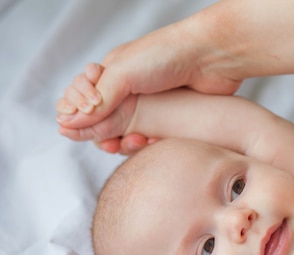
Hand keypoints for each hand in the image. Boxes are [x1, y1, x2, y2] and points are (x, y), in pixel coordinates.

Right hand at [56, 12, 241, 139]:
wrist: (212, 58)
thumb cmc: (166, 56)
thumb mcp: (123, 74)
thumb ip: (98, 101)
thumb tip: (67, 123)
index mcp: (111, 73)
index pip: (82, 100)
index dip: (79, 115)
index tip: (82, 125)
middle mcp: (128, 89)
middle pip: (103, 122)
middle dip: (103, 136)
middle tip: (111, 145)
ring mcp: (150, 105)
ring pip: (127, 134)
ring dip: (126, 144)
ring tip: (137, 143)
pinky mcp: (170, 118)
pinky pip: (150, 139)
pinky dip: (148, 145)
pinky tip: (154, 143)